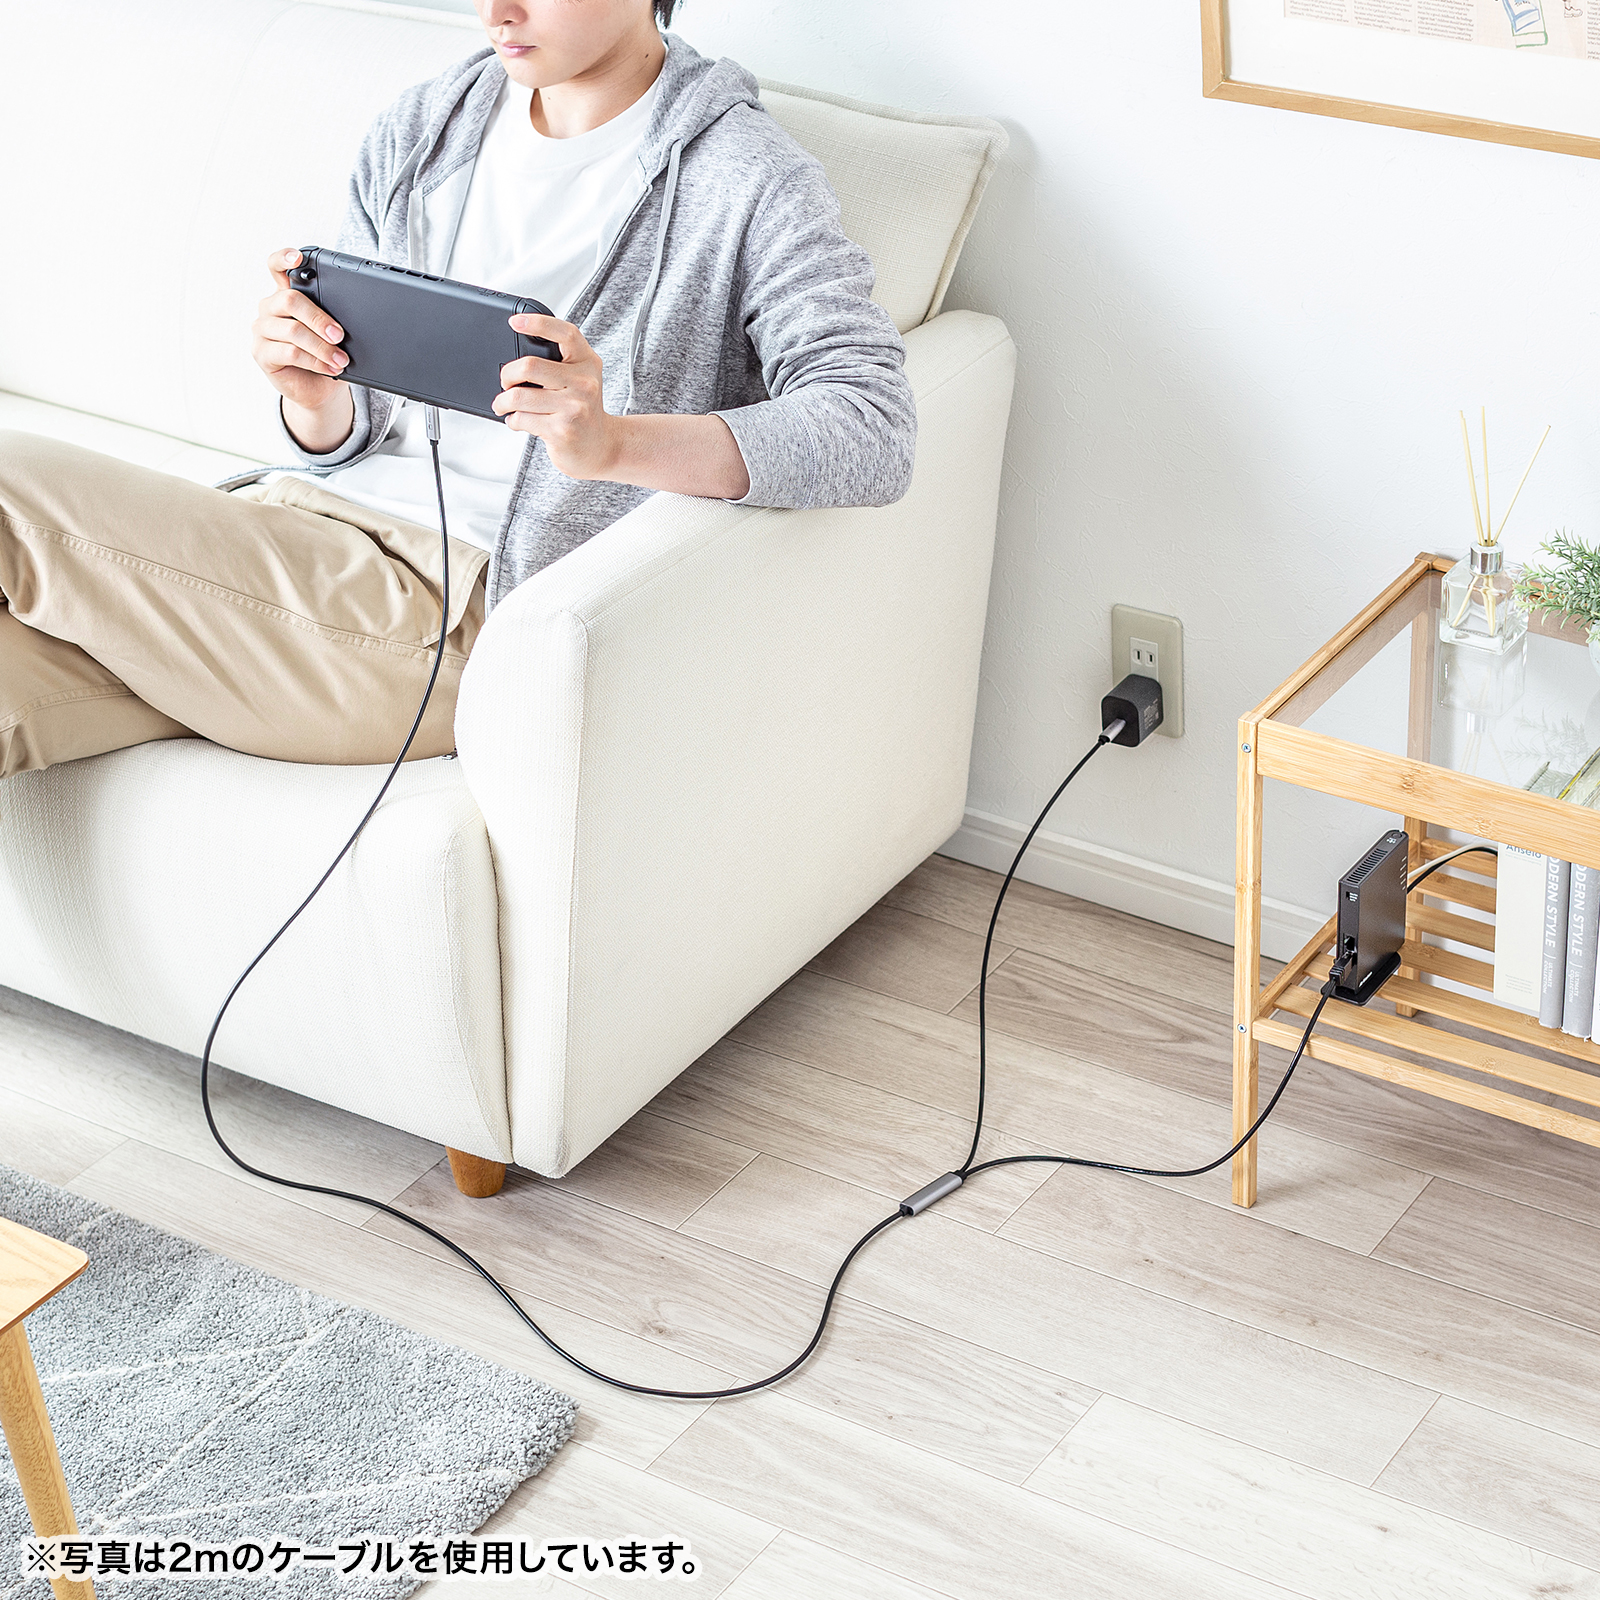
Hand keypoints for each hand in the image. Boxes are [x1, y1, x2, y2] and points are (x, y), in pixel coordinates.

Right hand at [250, 248, 351, 412]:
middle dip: (320, 318)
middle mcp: (270, 308)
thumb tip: (356, 315)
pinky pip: (290, 353)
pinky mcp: (261, 353)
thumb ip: (333, 316)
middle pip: (291, 300)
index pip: (277, 267)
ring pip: (293, 330)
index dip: (284, 258)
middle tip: (340, 335)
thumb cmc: (325, 356)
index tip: (298, 257)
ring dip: (322, 347)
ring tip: (341, 359)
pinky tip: (330, 368)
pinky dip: (316, 361)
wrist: (318, 390)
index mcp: (286, 295)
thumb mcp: (332, 333)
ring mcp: (262, 330)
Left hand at [494, 314, 619, 479]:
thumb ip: (559, 362)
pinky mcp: (562, 431)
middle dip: (506, 374)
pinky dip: (512, 420)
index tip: (514, 322)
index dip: (538, 323)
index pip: (565, 334)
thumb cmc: (582, 410)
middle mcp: (584, 383)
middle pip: (530, 366)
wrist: (601, 447)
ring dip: (502, 401)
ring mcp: (574, 408)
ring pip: (519, 396)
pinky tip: (518, 421)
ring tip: (503, 405)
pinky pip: (522, 419)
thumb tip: (517, 354)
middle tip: (505, 382)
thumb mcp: (581, 378)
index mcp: (587, 363)